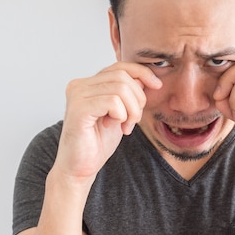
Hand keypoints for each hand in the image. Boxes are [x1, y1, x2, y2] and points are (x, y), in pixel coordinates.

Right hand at [53, 62, 161, 183]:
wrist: (79, 168)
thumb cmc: (98, 142)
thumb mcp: (119, 112)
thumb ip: (127, 94)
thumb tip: (145, 77)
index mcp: (87, 83)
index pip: (120, 66)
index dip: (142, 73)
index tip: (157, 86)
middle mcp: (79, 85)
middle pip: (123, 76)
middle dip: (138, 99)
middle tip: (133, 121)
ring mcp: (77, 96)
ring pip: (121, 88)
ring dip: (131, 110)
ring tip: (124, 126)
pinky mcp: (78, 109)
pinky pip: (112, 102)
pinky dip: (120, 115)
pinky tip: (113, 127)